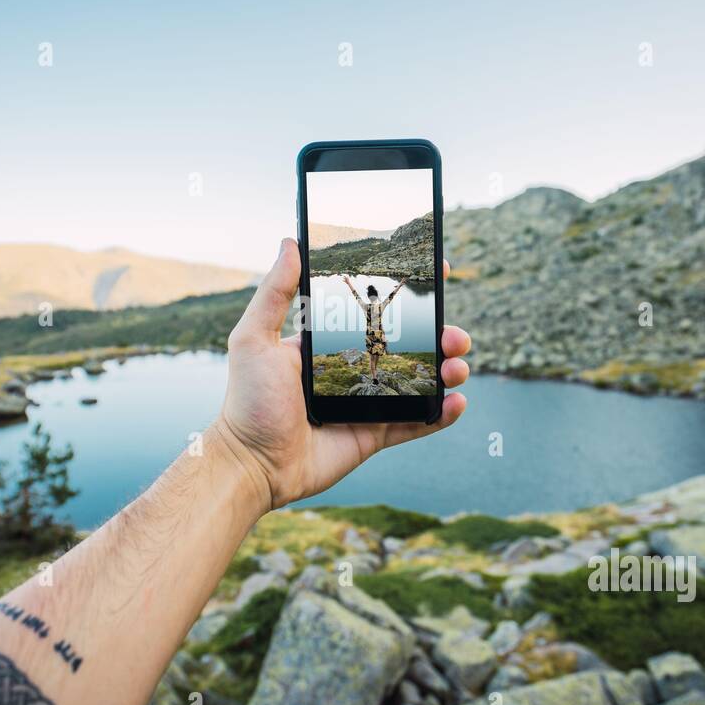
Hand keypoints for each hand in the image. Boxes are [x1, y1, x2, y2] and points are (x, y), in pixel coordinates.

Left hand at [217, 238, 469, 510]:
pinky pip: (417, 423)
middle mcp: (354, 368)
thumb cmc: (247, 400)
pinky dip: (441, 414)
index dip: (408, 294)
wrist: (251, 463)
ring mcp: (367, 402)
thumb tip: (290, 241)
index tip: (436, 272)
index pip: (375, 310)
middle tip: (454, 334)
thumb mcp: (254, 338)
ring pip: (420, 382)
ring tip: (457, 368)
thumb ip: (275, 293)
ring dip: (448, 372)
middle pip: (410, 345)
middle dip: (440, 335)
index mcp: (331, 342)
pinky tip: (456, 403)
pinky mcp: (374, 435)